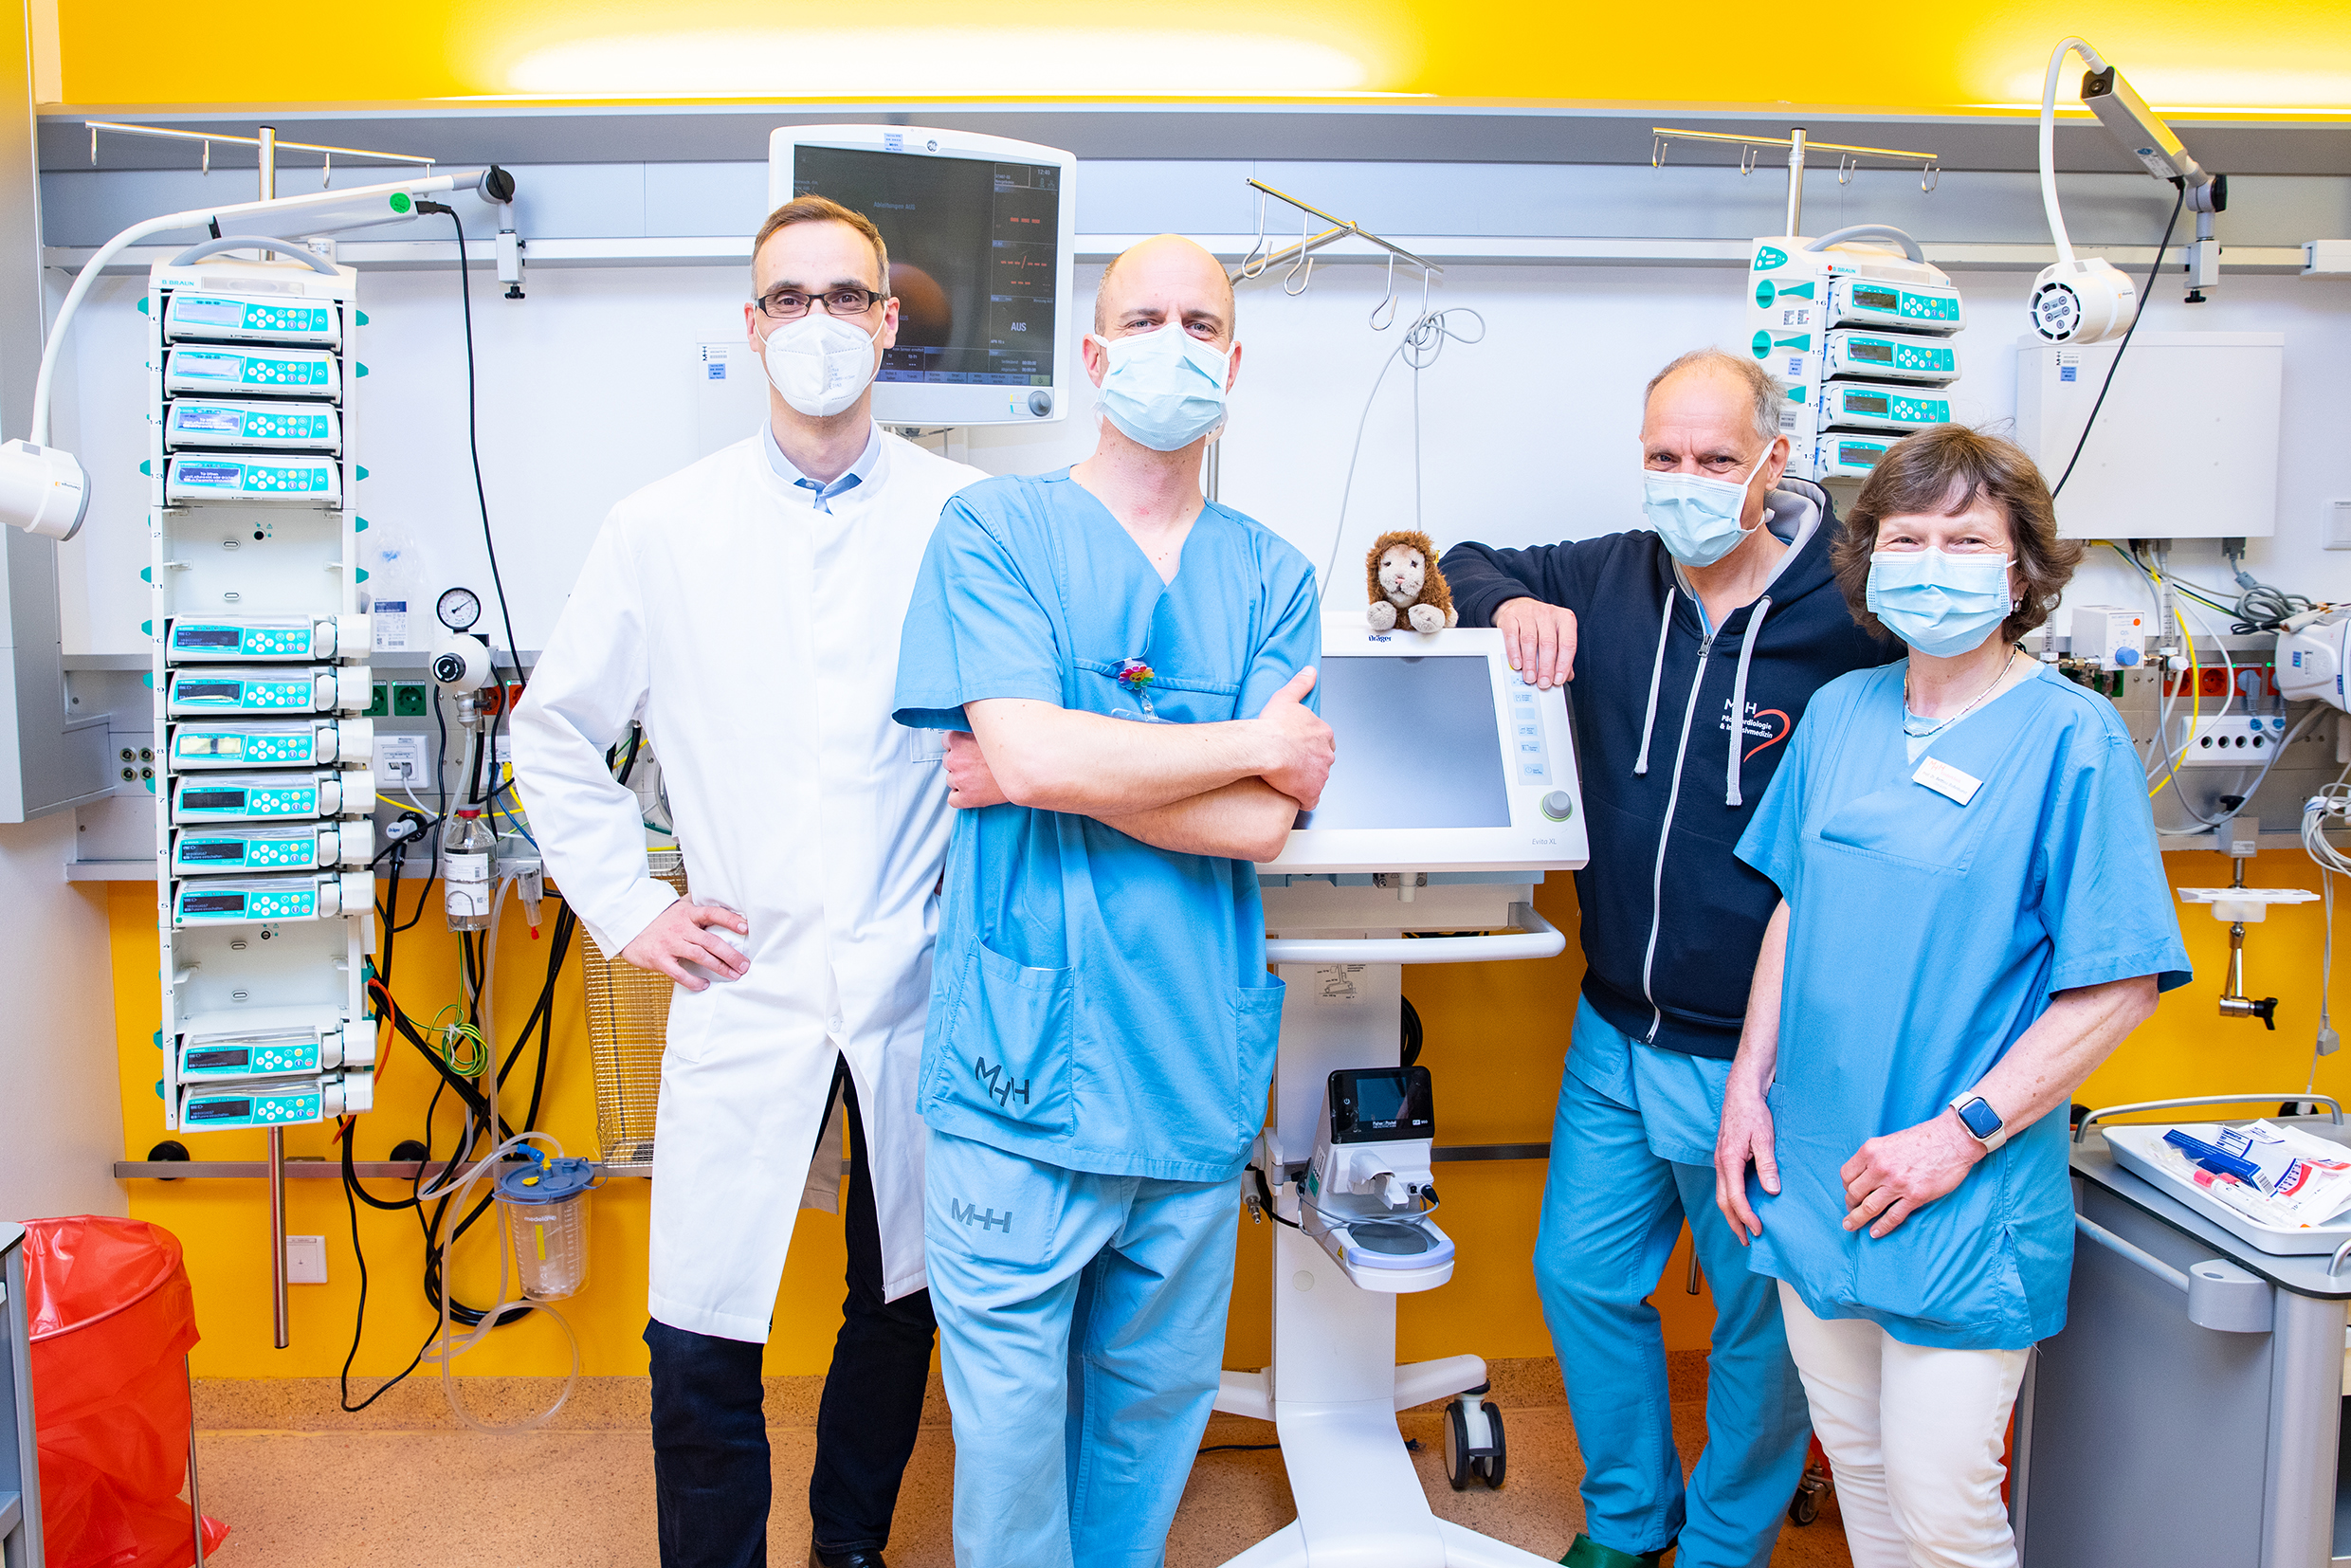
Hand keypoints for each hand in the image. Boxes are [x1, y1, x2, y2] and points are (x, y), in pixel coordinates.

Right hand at [618, 899, 749, 991]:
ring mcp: (670, 944)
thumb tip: (717, 892)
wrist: (628, 925)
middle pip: (711, 941)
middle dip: (731, 955)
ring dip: (719, 967)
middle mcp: (681, 928)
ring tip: (733, 975)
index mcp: (688, 914)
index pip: (713, 914)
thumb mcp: (678, 906)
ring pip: (700, 956)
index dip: (730, 920)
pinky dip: (694, 981)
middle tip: (745, 965)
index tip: (745, 928)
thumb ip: (696, 902)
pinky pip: (680, 973)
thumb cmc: (658, 918)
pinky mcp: (659, 959)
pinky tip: (704, 984)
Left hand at [942, 730, 1007, 808]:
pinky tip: (973, 792)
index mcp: (958, 739)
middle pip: (948, 761)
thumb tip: (974, 724)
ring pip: (951, 780)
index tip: (968, 749)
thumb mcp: (993, 730)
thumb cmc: (1014, 750)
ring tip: (980, 777)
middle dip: (960, 763)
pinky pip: (953, 799)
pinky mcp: (967, 797)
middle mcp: (955, 759)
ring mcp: (960, 779)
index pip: (946, 741)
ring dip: (961, 780)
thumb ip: (978, 726)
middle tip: (977, 764)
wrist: (1028, 771)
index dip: (959, 745)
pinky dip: (961, 797)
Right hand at [1252, 667, 1335, 810]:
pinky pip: (1310, 800)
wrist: (1264, 747)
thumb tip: (1310, 671)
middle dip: (1310, 764)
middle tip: (1292, 763)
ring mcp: (1321, 775)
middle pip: (1322, 761)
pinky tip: (1292, 796)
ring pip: (1317, 780)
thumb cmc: (1273, 725)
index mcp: (1323, 733)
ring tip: (1288, 779)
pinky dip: (1303, 799)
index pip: (1325, 742)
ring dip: (1305, 781)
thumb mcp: (1287, 697)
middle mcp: (1327, 754)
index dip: (1312, 746)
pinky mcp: (1311, 792)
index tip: (1300, 748)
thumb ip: (1301, 684)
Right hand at [1495, 597, 1577, 688]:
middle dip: (1546, 667)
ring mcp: (1529, 613)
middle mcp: (1548, 613)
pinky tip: (1517, 664)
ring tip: (1530, 677)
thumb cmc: (1542, 626)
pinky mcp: (1511, 616)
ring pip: (1529, 640)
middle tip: (1543, 683)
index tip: (1558, 680)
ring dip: (1530, 663)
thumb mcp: (1557, 636)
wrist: (1521, 606)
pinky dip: (1514, 653)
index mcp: (1565, 619)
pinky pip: (1512, 636)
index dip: (1563, 664)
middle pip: (1548, 643)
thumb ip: (1563, 656)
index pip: (1568, 644)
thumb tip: (1566, 676)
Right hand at [1714, 1078, 1778, 1244]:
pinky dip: (1732, 1201)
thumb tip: (1771, 1190)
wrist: (1741, 1093)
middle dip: (1734, 1223)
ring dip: (1732, 1215)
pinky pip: (1725, 1186)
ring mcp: (1720, 1161)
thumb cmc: (1753, 1112)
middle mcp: (1721, 1163)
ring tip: (1744, 1229)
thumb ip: (1767, 1164)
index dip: (1746, 1217)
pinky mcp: (1725, 1158)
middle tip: (1747, 1241)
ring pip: (1722, 1195)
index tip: (1758, 1230)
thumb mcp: (1765, 1138)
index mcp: (1729, 1160)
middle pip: (1723, 1201)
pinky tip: (1741, 1206)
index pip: (1735, 1198)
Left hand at [1840, 1111, 1985, 1238]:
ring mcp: (1897, 1183)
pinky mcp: (1915, 1196)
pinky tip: (1875, 1232)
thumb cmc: (1924, 1138)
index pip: (1846, 1175)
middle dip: (1850, 1205)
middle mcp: (1880, 1167)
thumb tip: (1865, 1177)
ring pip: (1869, 1208)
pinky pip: (1893, 1217)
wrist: (1953, 1139)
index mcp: (1871, 1151)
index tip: (1850, 1192)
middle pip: (1854, 1193)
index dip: (1846, 1187)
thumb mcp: (1890, 1141)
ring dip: (1857, 1220)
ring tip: (1851, 1226)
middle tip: (1851, 1212)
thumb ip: (1876, 1158)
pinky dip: (1881, 1227)